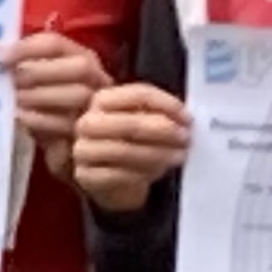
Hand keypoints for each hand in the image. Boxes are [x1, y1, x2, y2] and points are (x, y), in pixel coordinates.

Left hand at [0, 30, 110, 178]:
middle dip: (40, 71)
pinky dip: (41, 120)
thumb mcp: (37, 83)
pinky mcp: (87, 134)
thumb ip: (22, 66)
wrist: (62, 148)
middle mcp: (95, 79)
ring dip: (41, 95)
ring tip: (14, 100)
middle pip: (78, 67)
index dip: (26, 48)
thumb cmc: (46, 108)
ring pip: (78, 94)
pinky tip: (20, 119)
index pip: (56, 44)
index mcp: (80, 58)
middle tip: (12, 81)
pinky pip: (69, 125)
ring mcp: (96, 108)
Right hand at [73, 83, 191, 213]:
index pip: (138, 94)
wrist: (111, 177)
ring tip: (178, 156)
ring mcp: (83, 150)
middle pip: (130, 123)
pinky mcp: (85, 176)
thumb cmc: (130, 142)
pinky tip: (159, 171)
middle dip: (163, 132)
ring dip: (157, 155)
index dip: (167, 105)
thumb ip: (158, 113)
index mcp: (102, 99)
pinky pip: (118, 175)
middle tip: (185, 138)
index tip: (187, 117)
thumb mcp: (141, 121)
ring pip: (124, 151)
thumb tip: (183, 118)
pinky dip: (143, 174)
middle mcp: (87, 122)